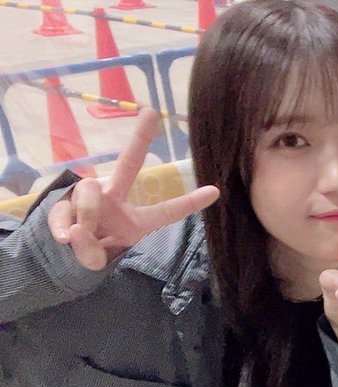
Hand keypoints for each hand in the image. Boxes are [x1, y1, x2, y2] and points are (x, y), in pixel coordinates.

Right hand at [47, 108, 219, 270]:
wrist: (59, 256)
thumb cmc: (89, 254)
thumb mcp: (96, 261)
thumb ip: (90, 252)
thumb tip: (74, 232)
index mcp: (135, 220)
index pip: (165, 211)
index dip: (189, 203)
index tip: (215, 191)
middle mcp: (113, 199)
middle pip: (128, 165)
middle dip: (139, 138)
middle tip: (151, 112)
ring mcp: (87, 197)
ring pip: (88, 194)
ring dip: (86, 216)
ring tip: (80, 236)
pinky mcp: (62, 200)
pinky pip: (63, 208)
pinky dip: (62, 226)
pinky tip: (64, 237)